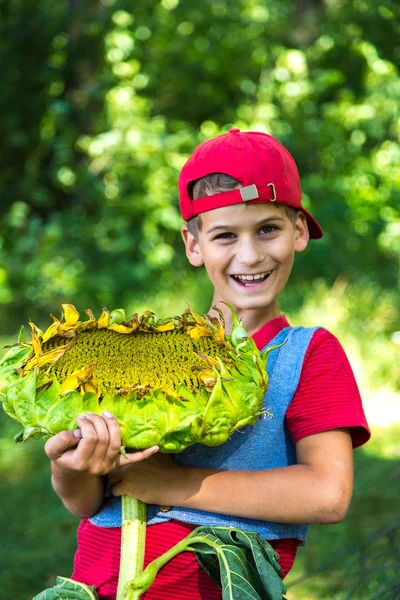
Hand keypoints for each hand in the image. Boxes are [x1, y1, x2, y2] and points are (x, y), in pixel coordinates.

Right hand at [44, 412, 158, 476]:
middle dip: (98, 421)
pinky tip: (156, 447)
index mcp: (80, 463)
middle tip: (91, 414)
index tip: (80, 418)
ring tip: (104, 415)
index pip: (89, 438)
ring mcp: (109, 466)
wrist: (70, 476)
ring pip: (117, 442)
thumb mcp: (52, 449)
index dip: (86, 424)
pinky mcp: (117, 464)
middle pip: (104, 438)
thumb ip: (60, 440)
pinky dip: (144, 454)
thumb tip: (77, 432)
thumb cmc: (61, 457)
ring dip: (113, 425)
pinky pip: (132, 460)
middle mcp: (97, 467)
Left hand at [108, 452, 180, 504]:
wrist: (173, 484)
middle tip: (118, 474)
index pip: (120, 451)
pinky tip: (124, 492)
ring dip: (114, 481)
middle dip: (114, 469)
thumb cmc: (168, 468)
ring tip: (119, 484)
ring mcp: (127, 473)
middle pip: (113, 464)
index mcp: (137, 451)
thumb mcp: (158, 453)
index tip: (120, 462)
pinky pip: (115, 490)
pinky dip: (118, 492)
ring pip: (111, 478)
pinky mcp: (127, 486)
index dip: (119, 457)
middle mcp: (130, 460)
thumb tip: (146, 447)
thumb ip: (148, 450)